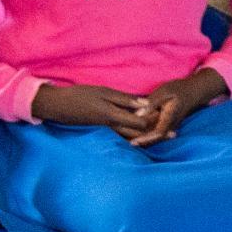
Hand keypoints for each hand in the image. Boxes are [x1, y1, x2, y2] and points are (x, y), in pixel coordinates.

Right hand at [32, 82, 158, 133]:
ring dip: (148, 138)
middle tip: (175, 134)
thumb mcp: (103, 93)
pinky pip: (123, 137)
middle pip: (139, 135)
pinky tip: (143, 136)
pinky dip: (135, 137)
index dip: (155, 119)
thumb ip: (124, 100)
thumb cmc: (79, 96)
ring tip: (164, 136)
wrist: (56, 107)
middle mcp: (112, 128)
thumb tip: (146, 104)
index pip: (141, 122)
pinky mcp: (103, 133)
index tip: (168, 114)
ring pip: (132, 138)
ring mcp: (107, 132)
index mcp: (113, 116)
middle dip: (157, 134)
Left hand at [127, 68, 229, 146]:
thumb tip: (138, 115)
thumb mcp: (164, 92)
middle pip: (155, 138)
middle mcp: (171, 125)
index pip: (157, 133)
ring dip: (143, 140)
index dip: (145, 139)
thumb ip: (151, 103)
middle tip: (124, 144)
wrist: (194, 91)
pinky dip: (147, 135)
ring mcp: (170, 126)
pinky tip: (135, 135)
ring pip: (156, 137)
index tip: (133, 142)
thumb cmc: (178, 89)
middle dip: (140, 142)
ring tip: (127, 142)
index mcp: (170, 118)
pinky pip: (157, 133)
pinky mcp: (168, 125)